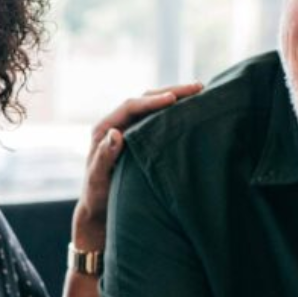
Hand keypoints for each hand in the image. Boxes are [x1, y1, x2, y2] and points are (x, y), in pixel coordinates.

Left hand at [70, 83, 202, 251]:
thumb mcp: (98, 178)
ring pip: (153, 107)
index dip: (152, 101)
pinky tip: (192, 110)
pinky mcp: (140, 139)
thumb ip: (104, 157)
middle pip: (145, 100)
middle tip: (198, 88)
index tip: (173, 99)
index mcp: (103, 129)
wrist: (99, 208)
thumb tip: (115, 133)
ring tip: (200, 92)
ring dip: (175, 98)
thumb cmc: (97, 196)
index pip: (130, 107)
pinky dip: (174, 113)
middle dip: (171, 92)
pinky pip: (158, 120)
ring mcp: (129, 130)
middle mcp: (116, 125)